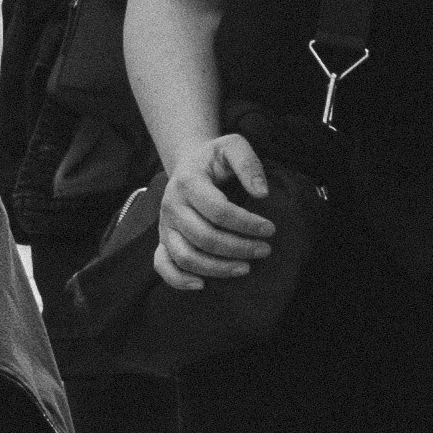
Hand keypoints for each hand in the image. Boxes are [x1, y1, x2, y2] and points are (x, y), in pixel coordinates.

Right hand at [154, 130, 274, 289]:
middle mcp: (171, 205)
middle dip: (239, 247)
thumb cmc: (215, 159)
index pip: (218, 210)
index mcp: (187, 182)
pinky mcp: (162, 239)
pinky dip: (178, 279)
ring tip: (246, 269)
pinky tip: (202, 285)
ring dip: (217, 268)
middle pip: (204, 237)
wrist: (189, 164)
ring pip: (186, 256)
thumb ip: (248, 163)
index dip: (246, 224)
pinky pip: (163, 265)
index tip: (271, 229)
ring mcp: (164, 225)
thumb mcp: (232, 146)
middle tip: (265, 250)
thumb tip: (262, 193)